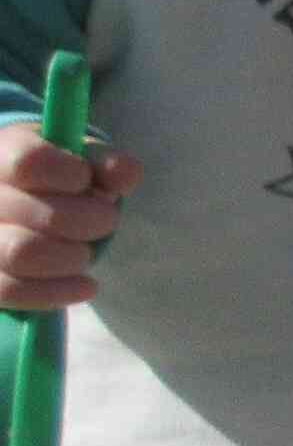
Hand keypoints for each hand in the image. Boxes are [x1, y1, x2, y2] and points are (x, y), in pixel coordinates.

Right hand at [0, 121, 140, 310]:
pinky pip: (11, 291)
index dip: (71, 175)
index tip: (86, 181)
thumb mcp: (78, 161)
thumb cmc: (55, 179)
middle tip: (104, 221)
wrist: (24, 206)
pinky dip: (57, 292)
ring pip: (22, 253)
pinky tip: (86, 286)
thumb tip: (126, 171)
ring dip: (72, 257)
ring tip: (86, 253)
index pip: (28, 161)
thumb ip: (105, 162)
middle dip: (88, 221)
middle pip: (36, 213)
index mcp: (2, 154)